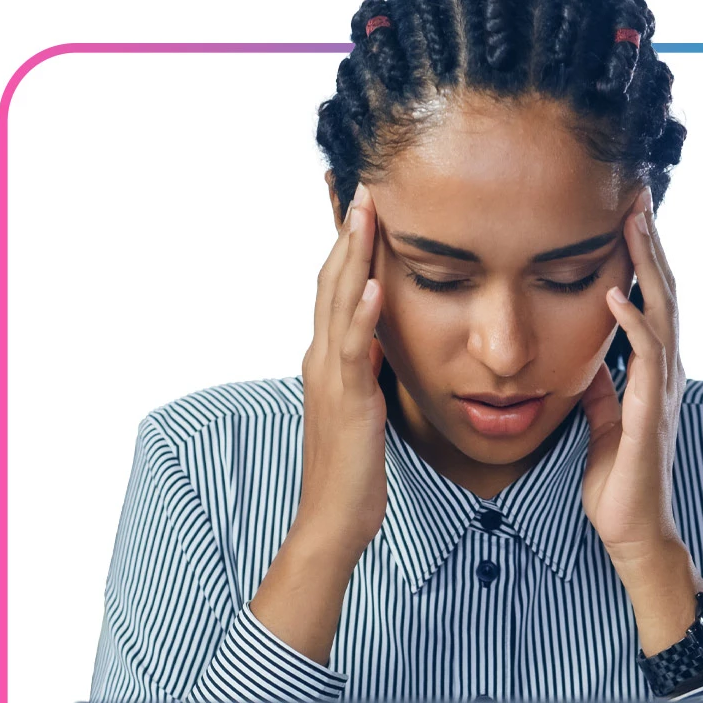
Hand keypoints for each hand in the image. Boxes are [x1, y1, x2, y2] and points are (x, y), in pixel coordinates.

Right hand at [297, 182, 388, 556]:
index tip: (363, 205)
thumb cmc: (352, 470)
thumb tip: (380, 339)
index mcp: (328, 360)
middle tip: (361, 183)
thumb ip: (365, 369)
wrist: (334, 519)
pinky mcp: (347, 402)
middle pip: (332, 283)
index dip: (348, 246)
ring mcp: (331, 379)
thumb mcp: (361, 407)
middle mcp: (322, 360)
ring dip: (353, 256)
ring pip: (339, 305)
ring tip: (367, 212)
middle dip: (348, 233)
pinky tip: (374, 284)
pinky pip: (354, 351)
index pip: (336, 290)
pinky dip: (362, 316)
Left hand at [580, 185, 687, 576]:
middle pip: (664, 294)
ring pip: (663, 313)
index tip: (628, 217)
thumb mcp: (604, 426)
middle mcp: (664, 375)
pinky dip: (633, 320)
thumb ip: (602, 393)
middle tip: (638, 195)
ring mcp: (661, 392)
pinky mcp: (650, 413)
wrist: (632, 531)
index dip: (644, 260)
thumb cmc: (620, 483)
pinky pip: (645, 357)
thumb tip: (590, 368)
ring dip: (649, 265)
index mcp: (651, 375)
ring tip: (634, 221)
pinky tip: (617, 290)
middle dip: (651, 244)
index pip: (652, 304)